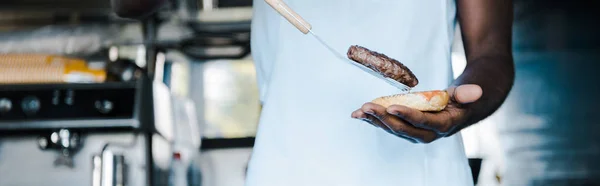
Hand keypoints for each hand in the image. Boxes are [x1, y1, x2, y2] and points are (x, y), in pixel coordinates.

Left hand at [351, 84, 482, 142]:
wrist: (461, 109)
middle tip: (368, 106)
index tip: (392, 107)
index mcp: (442, 126)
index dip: (407, 116)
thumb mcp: (466, 95)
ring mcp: (414, 132)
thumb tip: (475, 90)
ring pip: (392, 128)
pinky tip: (359, 114)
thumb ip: (466, 94)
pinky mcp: (405, 128)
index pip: (423, 123)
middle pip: (403, 129)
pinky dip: (373, 120)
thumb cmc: (462, 99)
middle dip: (384, 118)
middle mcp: (427, 133)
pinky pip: (388, 125)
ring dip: (375, 120)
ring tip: (360, 111)